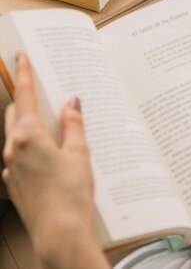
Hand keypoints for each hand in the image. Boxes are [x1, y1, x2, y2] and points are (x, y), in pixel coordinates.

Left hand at [2, 53, 108, 268]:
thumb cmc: (70, 195)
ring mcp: (11, 170)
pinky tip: (48, 154)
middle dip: (25, 100)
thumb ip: (74, 124)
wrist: (59, 235)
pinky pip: (19, 157)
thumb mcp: (79, 153)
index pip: (24, 96)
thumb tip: (72, 102)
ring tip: (49, 123)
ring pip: (15, 136)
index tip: (20, 56)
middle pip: (15, 114)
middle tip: (38, 89)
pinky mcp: (14, 185)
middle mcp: (13, 150)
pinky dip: (30, 148)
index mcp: (28, 137)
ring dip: (27, 124)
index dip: (23, 73)